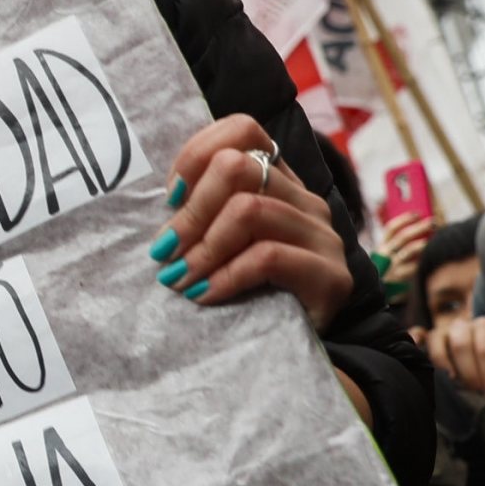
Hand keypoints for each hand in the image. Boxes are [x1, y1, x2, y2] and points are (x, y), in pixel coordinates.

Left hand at [151, 118, 352, 330]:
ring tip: (179, 278)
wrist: (290, 355)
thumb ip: (199, 214)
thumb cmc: (244, 294)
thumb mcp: (217, 245)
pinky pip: (268, 257)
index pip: (243, 129)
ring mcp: (323, 236)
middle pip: (239, 167)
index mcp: (279, 183)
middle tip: (165, 251)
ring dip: (202, 247)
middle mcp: (306, 200)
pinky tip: (204, 295)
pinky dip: (226, 276)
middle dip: (191, 210)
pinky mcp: (332, 277)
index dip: (196, 154)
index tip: (168, 197)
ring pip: (250, 209)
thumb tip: (152, 203)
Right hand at [421, 314, 484, 398]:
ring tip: (454, 383)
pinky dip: (414, 340)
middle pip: (462, 346)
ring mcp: (443, 332)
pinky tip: (415, 352)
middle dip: (471, 373)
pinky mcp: (427, 339)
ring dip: (444, 364)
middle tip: (478, 396)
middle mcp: (462, 326)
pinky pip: (417, 333)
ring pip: (438, 341)